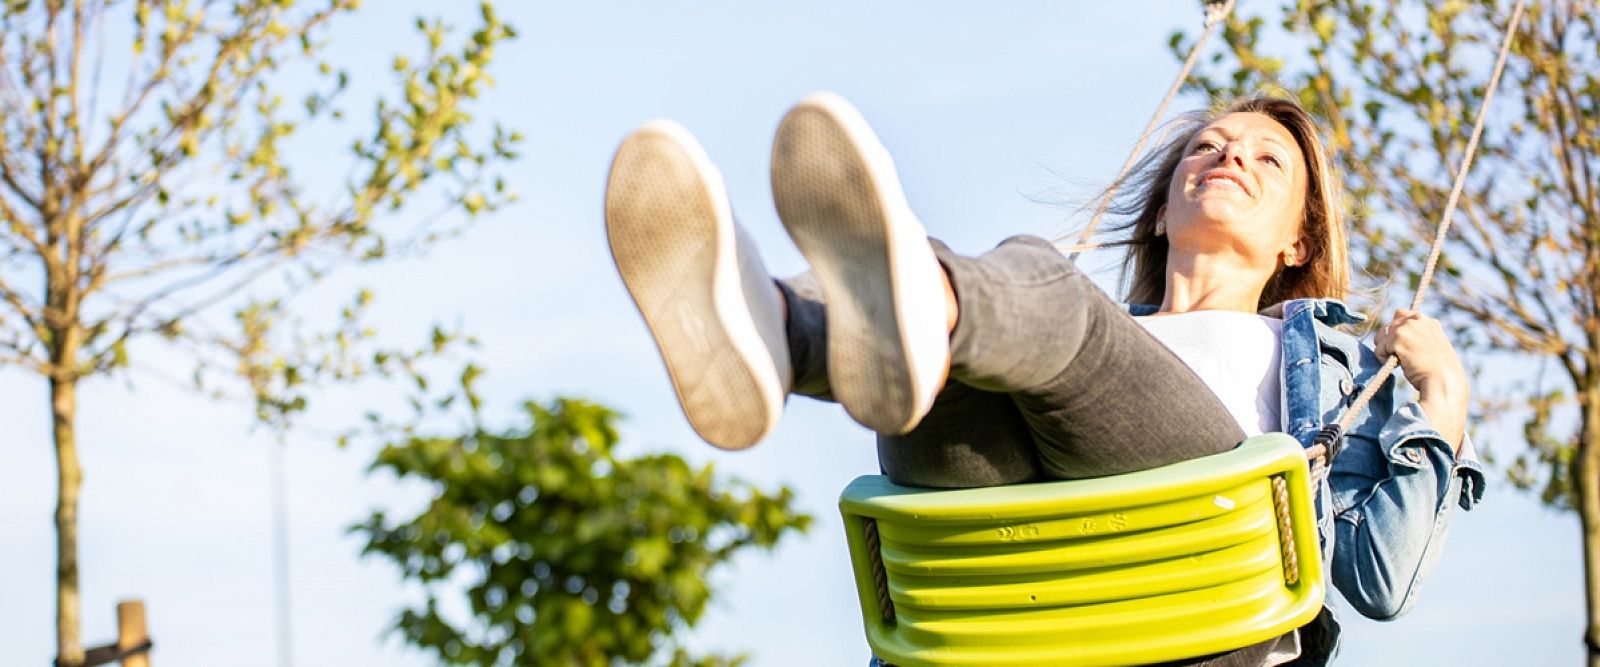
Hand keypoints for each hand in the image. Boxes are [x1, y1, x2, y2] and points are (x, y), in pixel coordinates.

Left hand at [1375, 309, 1468, 451]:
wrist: (1443, 382)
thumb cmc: (1439, 372)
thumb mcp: (1433, 348)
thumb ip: (1419, 338)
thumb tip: (1396, 333)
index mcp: (1429, 322)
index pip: (1401, 315)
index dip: (1396, 331)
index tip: (1402, 346)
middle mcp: (1418, 320)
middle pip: (1388, 326)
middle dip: (1388, 343)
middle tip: (1401, 358)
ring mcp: (1407, 327)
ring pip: (1382, 337)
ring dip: (1385, 351)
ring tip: (1400, 363)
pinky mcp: (1398, 337)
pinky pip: (1379, 348)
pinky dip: (1382, 359)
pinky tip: (1396, 367)